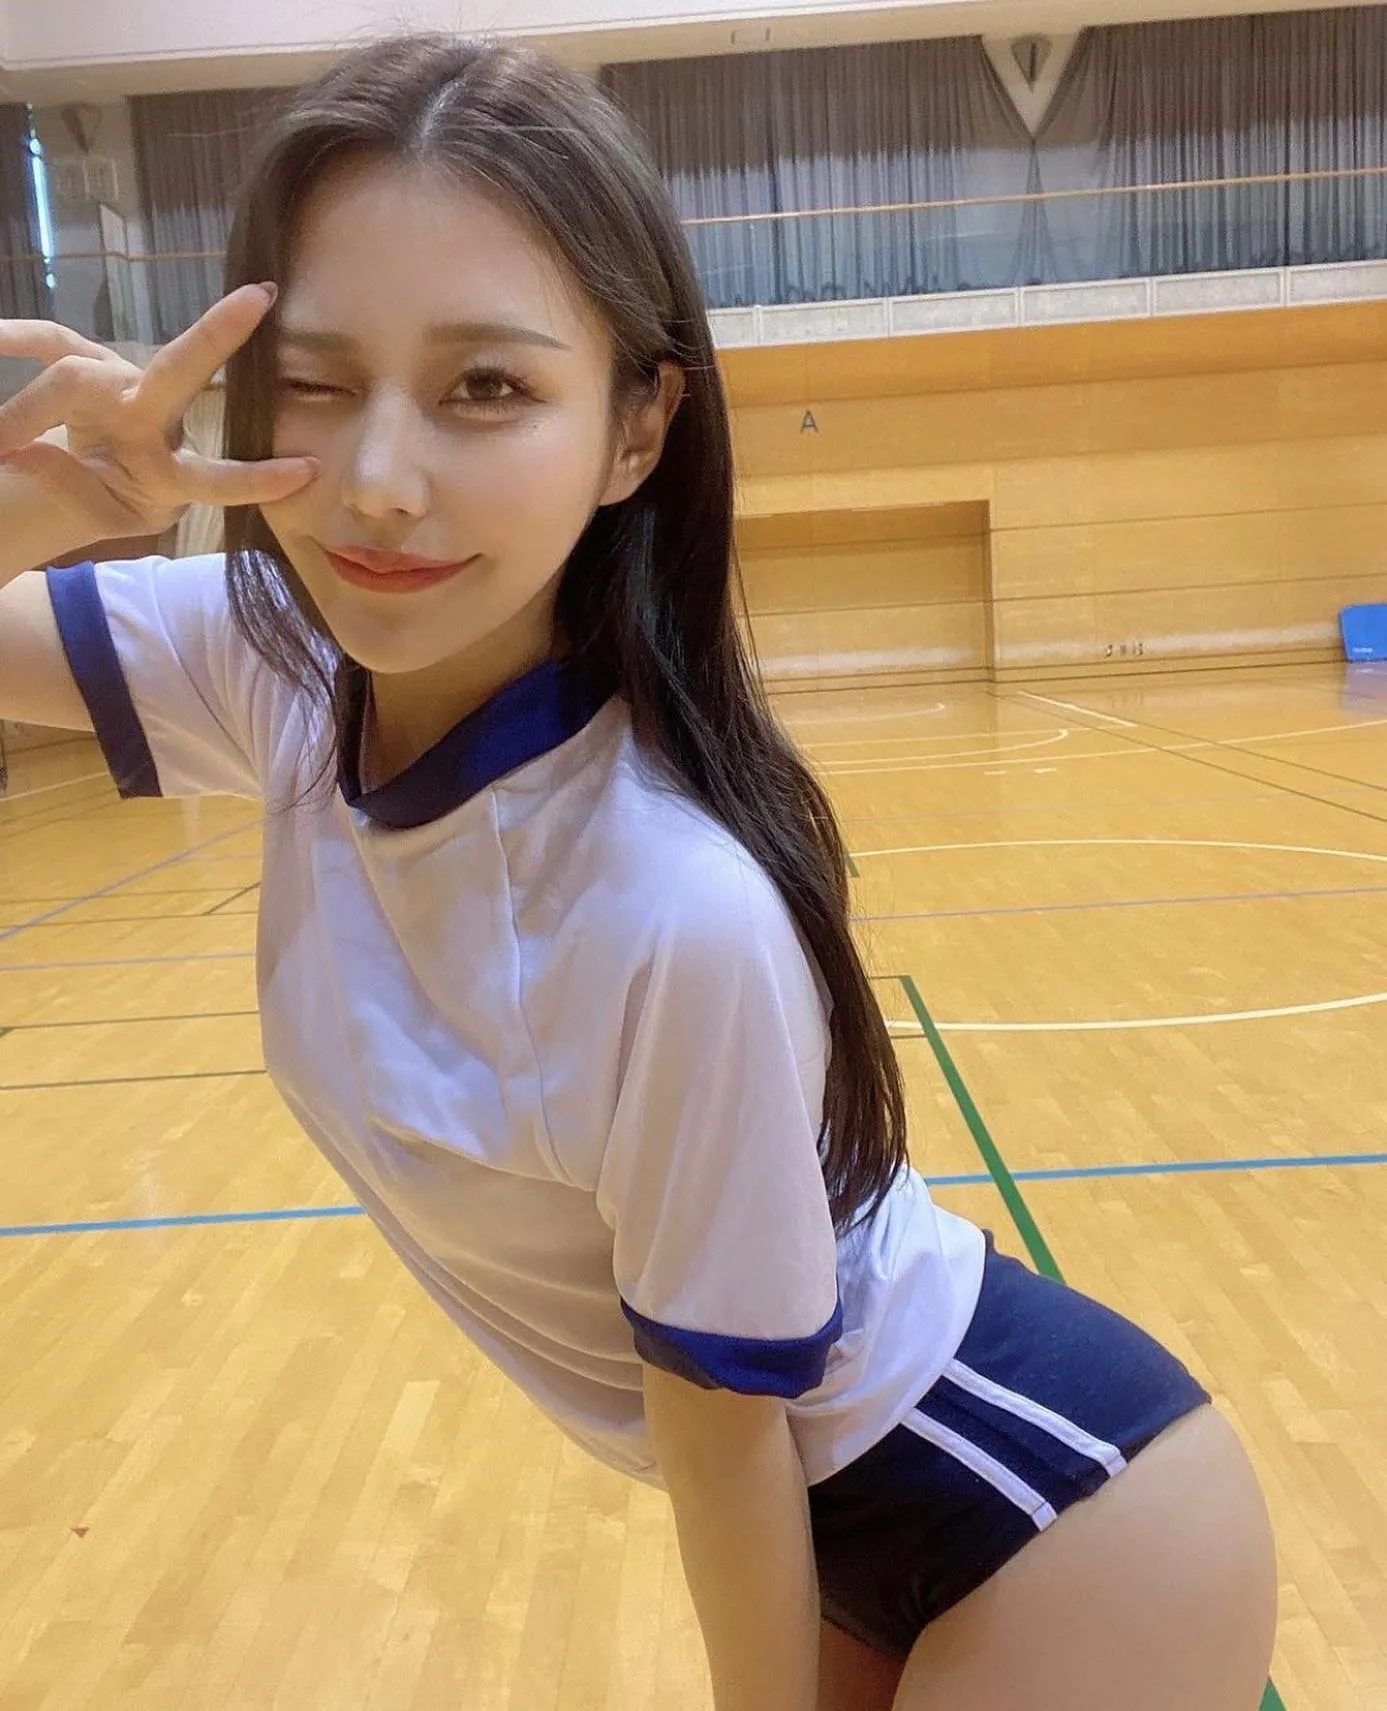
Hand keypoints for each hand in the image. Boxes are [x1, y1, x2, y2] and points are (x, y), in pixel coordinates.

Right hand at [0, 284, 315, 542]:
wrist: (81, 472)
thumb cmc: (111, 498)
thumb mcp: (106, 515)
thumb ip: (79, 498)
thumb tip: (30, 459)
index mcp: (171, 470)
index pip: (216, 477)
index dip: (257, 480)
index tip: (309, 471)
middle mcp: (153, 416)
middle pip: (178, 372)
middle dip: (217, 337)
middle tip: (259, 300)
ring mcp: (120, 385)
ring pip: (74, 375)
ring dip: (26, 414)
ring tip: (0, 447)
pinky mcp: (84, 363)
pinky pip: (47, 340)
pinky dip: (14, 338)